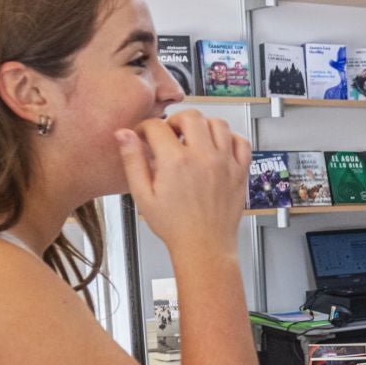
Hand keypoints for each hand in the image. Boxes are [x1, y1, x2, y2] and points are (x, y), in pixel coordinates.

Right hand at [115, 111, 250, 260]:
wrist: (204, 246)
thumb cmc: (175, 226)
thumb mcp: (142, 195)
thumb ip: (132, 161)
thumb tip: (123, 135)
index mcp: (176, 162)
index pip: (158, 127)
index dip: (145, 128)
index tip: (143, 135)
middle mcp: (203, 158)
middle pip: (191, 117)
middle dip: (175, 120)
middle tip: (169, 134)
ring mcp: (225, 163)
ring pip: (219, 123)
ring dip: (203, 125)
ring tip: (193, 138)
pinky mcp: (240, 171)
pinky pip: (242, 141)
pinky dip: (230, 137)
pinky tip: (218, 146)